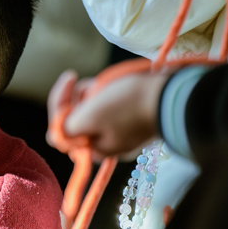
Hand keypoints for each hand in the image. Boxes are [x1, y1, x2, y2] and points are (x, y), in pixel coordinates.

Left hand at [46, 69, 167, 160]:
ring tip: (106, 84)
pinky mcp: (131, 118)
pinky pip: (108, 105)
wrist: (170, 95)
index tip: (69, 79)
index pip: (61, 129)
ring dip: (93, 92)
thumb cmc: (128, 105)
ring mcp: (120, 131)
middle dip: (80, 97)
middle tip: (93, 84)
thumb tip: (57, 135)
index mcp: (94, 150)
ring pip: (91, 109)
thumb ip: (67, 130)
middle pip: (76, 118)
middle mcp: (106, 144)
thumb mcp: (89, 118)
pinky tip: (115, 85)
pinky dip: (107, 92)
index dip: (60, 104)